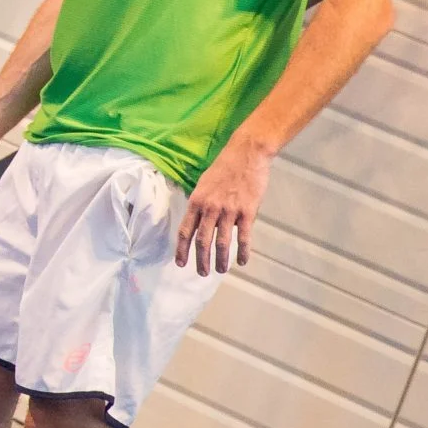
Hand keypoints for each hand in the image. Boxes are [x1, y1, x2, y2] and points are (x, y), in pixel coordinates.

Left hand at [176, 137, 271, 275]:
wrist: (246, 154)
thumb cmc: (225, 168)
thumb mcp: (204, 183)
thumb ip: (202, 204)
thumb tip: (201, 222)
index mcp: (197, 201)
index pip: (185, 230)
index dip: (182, 248)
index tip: (180, 263)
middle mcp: (210, 208)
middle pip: (202, 240)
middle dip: (200, 260)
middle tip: (201, 273)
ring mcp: (229, 210)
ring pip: (222, 242)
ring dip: (220, 260)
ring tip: (219, 270)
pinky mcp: (247, 211)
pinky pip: (244, 237)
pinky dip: (243, 252)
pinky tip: (242, 261)